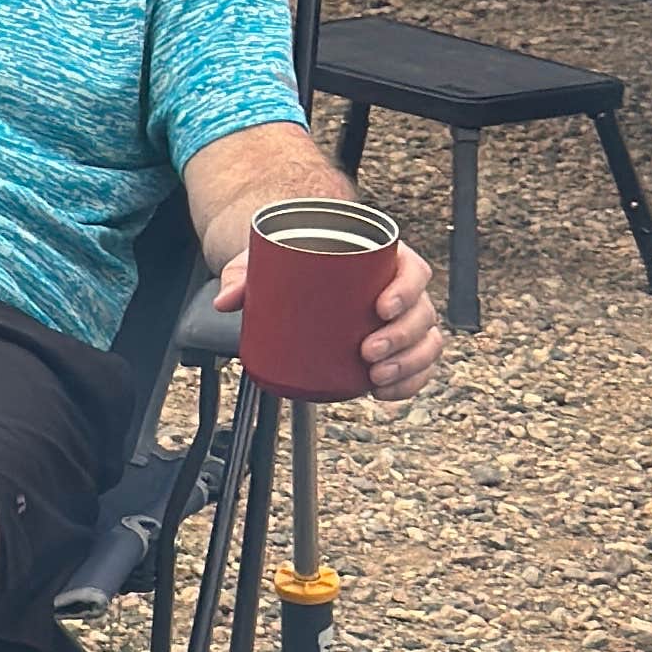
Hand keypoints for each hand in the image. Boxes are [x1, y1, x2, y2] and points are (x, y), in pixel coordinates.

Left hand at [195, 211, 448, 404]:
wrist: (297, 274)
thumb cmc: (294, 262)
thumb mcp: (269, 261)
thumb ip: (245, 275)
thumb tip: (226, 300)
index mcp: (384, 258)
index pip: (412, 269)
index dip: (406, 289)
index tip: (381, 307)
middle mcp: (401, 288)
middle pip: (421, 311)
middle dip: (401, 337)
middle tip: (368, 352)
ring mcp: (403, 320)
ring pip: (425, 342)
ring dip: (408, 364)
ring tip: (375, 377)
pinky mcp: (397, 347)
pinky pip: (418, 366)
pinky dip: (410, 383)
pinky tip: (386, 393)